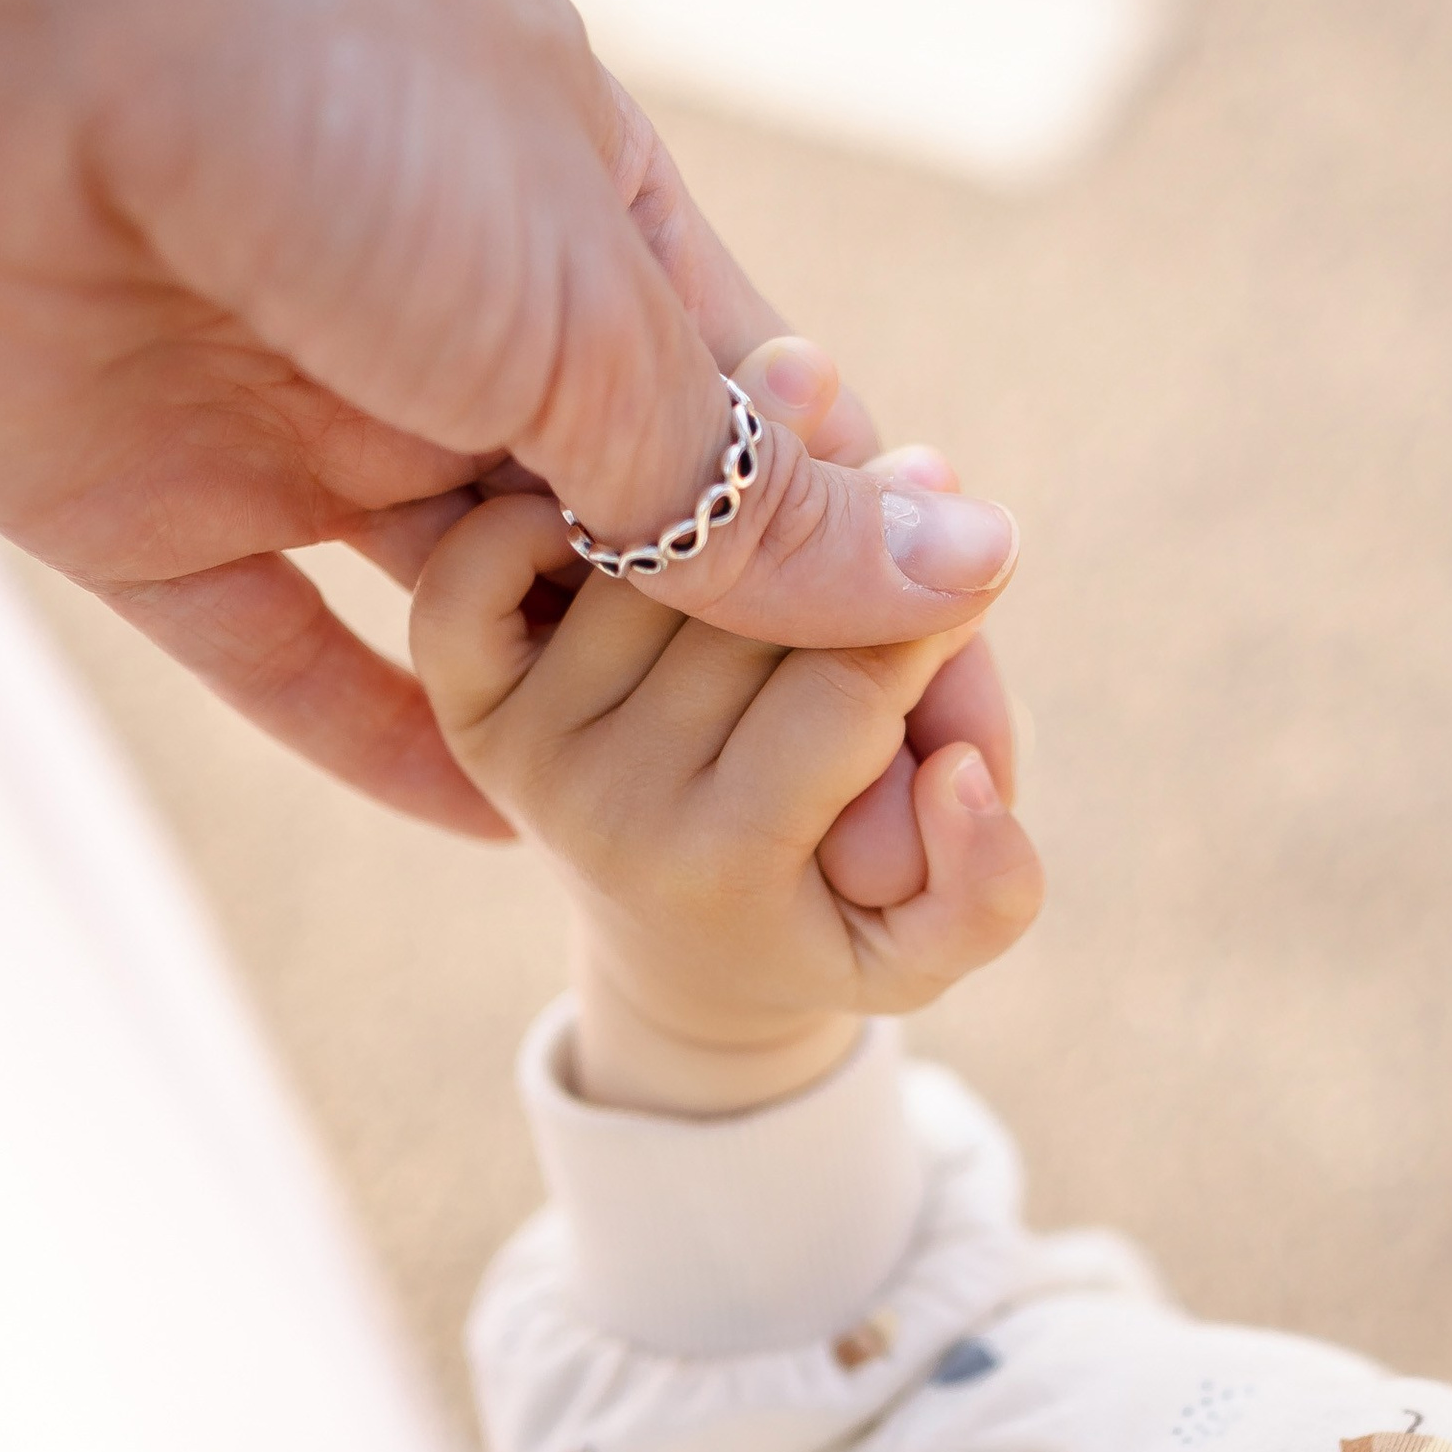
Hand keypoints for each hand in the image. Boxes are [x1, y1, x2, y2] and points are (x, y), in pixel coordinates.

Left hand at [0, 0, 1018, 832]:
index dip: (853, 561)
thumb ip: (743, 479)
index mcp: (586, 231)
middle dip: (738, 672)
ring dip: (589, 725)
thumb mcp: (579, 303)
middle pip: (625, 540)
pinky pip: (281, 660)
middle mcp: (455, 330)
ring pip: (475, 616)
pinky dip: (381, 747)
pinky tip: (502, 832)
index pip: (758, 430)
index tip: (946, 698)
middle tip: (862, 823)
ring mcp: (304, 417)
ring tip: (720, 848)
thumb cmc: (333, 86)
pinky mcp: (150, 501)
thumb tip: (970, 563)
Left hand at [408, 381, 1044, 1115]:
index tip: (980, 564)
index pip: (844, 683)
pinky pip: (478, 567)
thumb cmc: (829, 919)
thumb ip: (988, 886)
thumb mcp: (930, 945)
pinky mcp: (464, 697)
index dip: (933, 606)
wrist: (679, 955)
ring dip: (729, 497)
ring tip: (805, 499)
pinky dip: (546, 518)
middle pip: (753, 604)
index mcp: (718, 865)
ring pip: (642, 554)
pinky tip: (644, 509)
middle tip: (907, 517)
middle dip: (852, 542)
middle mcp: (603, 807)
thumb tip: (955, 771)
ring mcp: (527, 745)